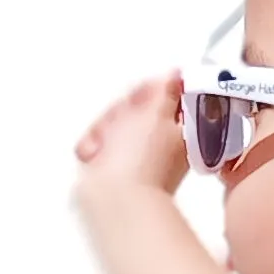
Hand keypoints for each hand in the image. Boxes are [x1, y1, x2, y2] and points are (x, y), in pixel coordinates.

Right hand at [74, 72, 188, 201]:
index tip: (139, 98)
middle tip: (120, 123)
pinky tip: (93, 153)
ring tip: (103, 144)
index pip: (164, 96)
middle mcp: (160, 144)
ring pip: (115, 124)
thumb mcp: (156, 112)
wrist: (113, 199)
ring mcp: (136, 157)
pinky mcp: (114, 168)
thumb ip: (166, 90)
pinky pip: (101, 143)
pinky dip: (94, 146)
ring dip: (104, 129)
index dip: (147, 93)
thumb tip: (177, 74)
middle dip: (120, 113)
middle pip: (135, 109)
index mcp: (180, 131)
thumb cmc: (139, 158)